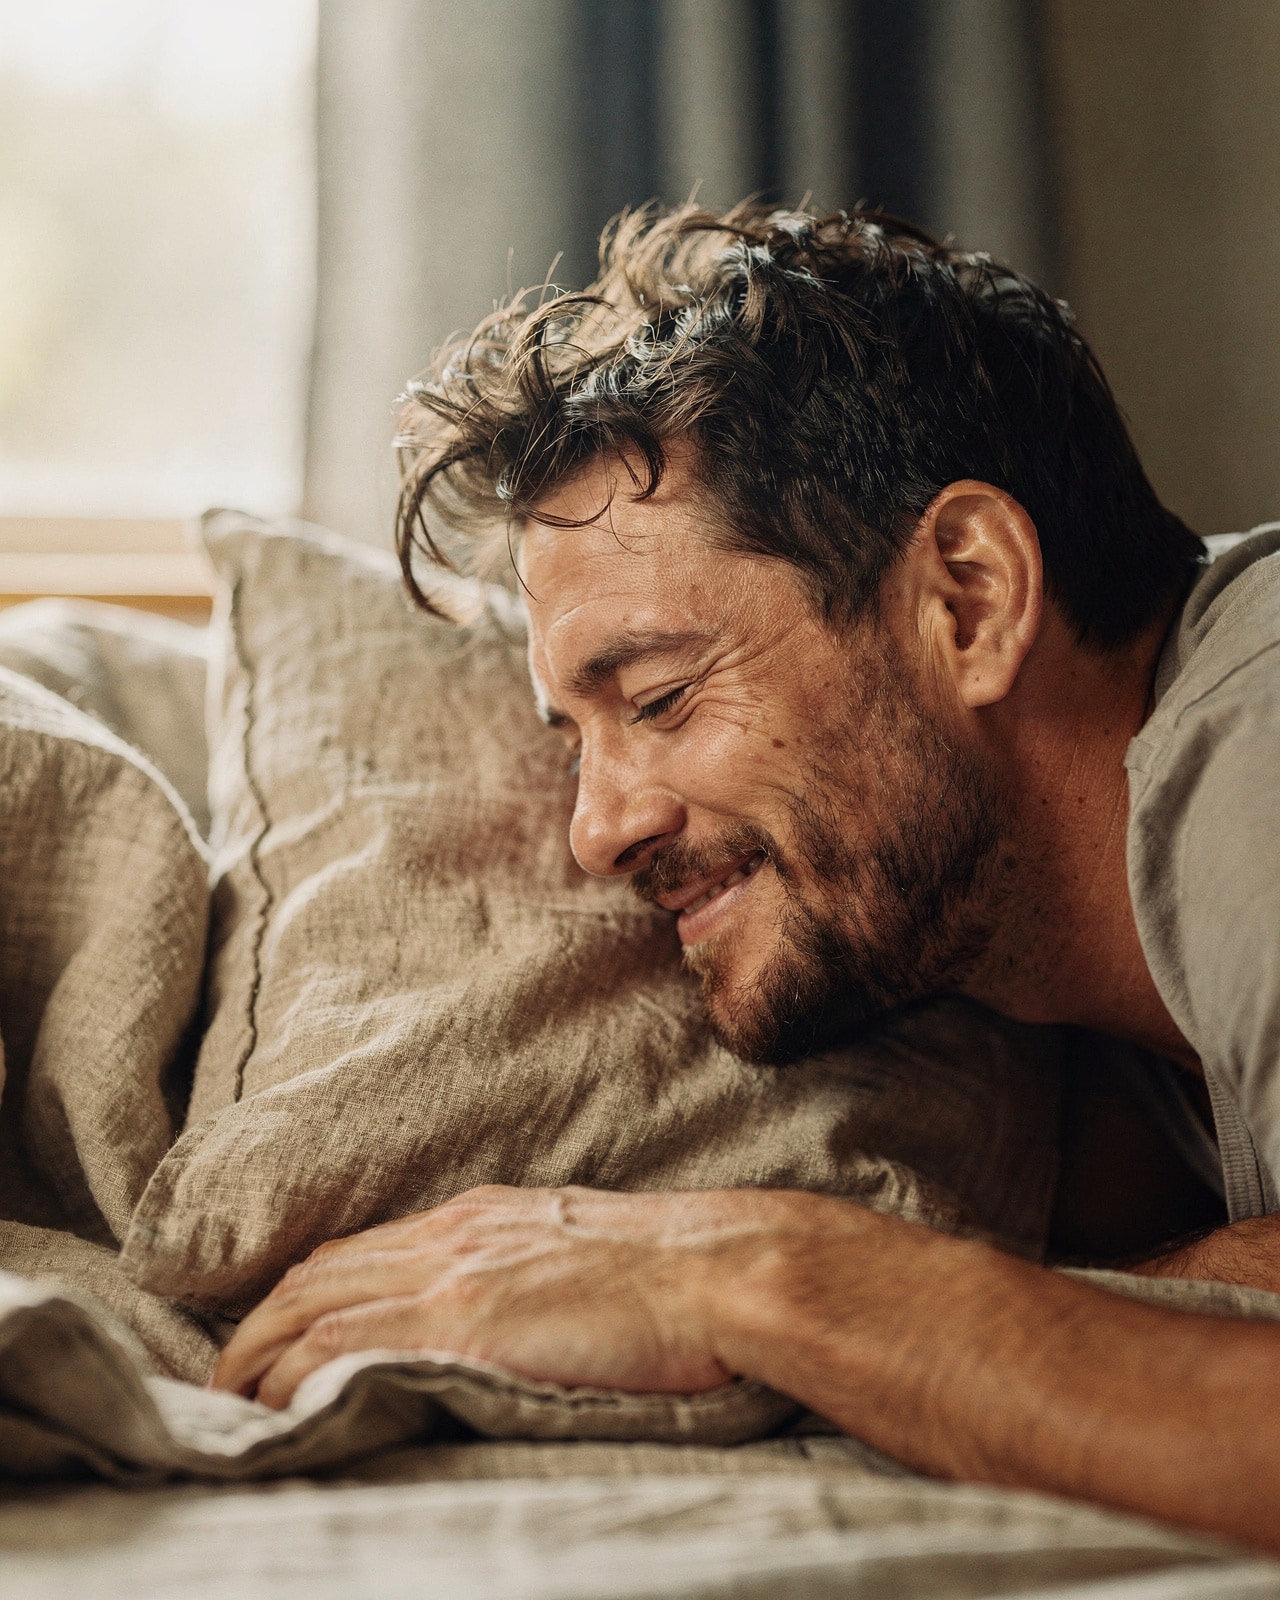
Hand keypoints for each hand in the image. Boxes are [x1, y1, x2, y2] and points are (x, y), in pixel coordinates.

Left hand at [211, 1184, 810, 1407]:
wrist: (718, 1268)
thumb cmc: (672, 1274)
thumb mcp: (577, 1254)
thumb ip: (520, 1274)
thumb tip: (498, 1313)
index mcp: (478, 1217)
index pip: (358, 1251)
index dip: (301, 1295)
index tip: (272, 1336)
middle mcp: (451, 1235)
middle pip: (317, 1274)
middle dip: (256, 1326)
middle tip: (225, 1379)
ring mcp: (452, 1274)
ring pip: (313, 1306)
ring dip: (256, 1356)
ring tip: (228, 1405)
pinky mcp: (464, 1322)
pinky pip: (347, 1344)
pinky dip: (294, 1375)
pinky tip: (276, 1410)